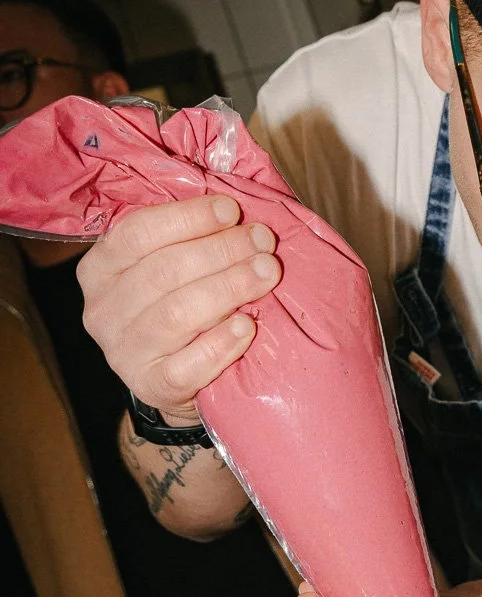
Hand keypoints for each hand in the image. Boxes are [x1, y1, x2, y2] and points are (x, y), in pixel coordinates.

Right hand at [76, 195, 281, 420]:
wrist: (174, 379)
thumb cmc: (178, 304)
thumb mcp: (171, 266)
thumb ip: (190, 238)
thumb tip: (238, 210)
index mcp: (100, 269)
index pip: (138, 233)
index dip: (188, 218)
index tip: (233, 210)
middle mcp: (101, 311)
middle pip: (164, 271)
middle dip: (221, 251)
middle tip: (264, 243)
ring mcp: (122, 353)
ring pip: (177, 314)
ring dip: (229, 288)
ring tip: (267, 273)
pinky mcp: (150, 386)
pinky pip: (187, 365)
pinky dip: (221, 344)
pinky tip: (248, 326)